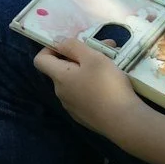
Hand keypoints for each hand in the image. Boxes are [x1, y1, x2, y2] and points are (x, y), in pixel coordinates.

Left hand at [33, 36, 148, 138]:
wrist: (124, 121)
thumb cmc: (107, 85)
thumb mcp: (93, 57)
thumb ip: (73, 46)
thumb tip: (57, 42)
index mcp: (59, 77)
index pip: (40, 60)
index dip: (50, 48)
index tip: (70, 44)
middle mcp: (61, 93)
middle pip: (63, 69)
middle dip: (81, 55)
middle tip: (106, 47)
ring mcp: (72, 107)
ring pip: (76, 81)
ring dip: (90, 69)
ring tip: (114, 63)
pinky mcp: (84, 116)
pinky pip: (84, 94)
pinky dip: (93, 85)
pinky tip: (112, 84)